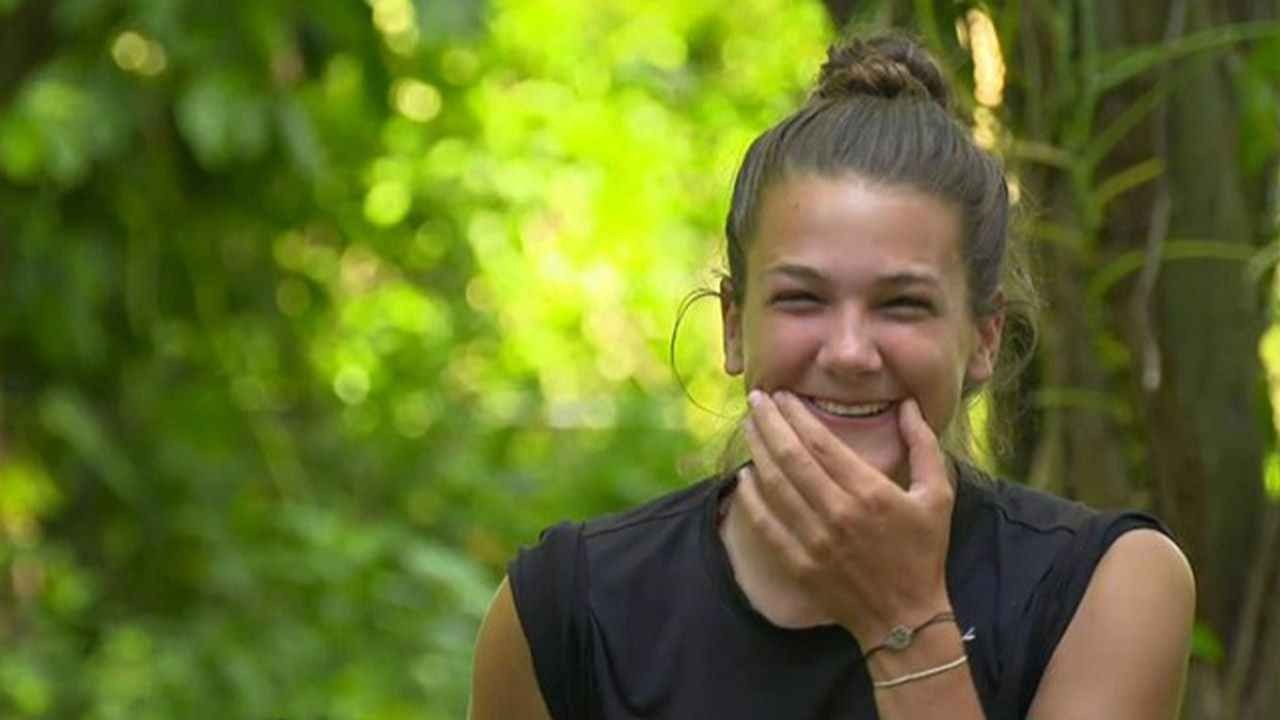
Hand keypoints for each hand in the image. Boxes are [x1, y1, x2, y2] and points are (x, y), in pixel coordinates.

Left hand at [736, 390, 955, 644]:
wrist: (904, 618)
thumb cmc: (923, 553)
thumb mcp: (937, 495)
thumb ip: (923, 445)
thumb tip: (908, 403)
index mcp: (871, 492)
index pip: (821, 443)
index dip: (796, 416)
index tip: (782, 396)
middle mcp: (838, 513)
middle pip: (792, 457)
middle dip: (769, 423)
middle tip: (756, 399)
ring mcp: (815, 540)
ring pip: (775, 486)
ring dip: (758, 452)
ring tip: (748, 427)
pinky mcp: (799, 564)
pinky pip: (766, 525)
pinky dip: (751, 499)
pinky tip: (743, 478)